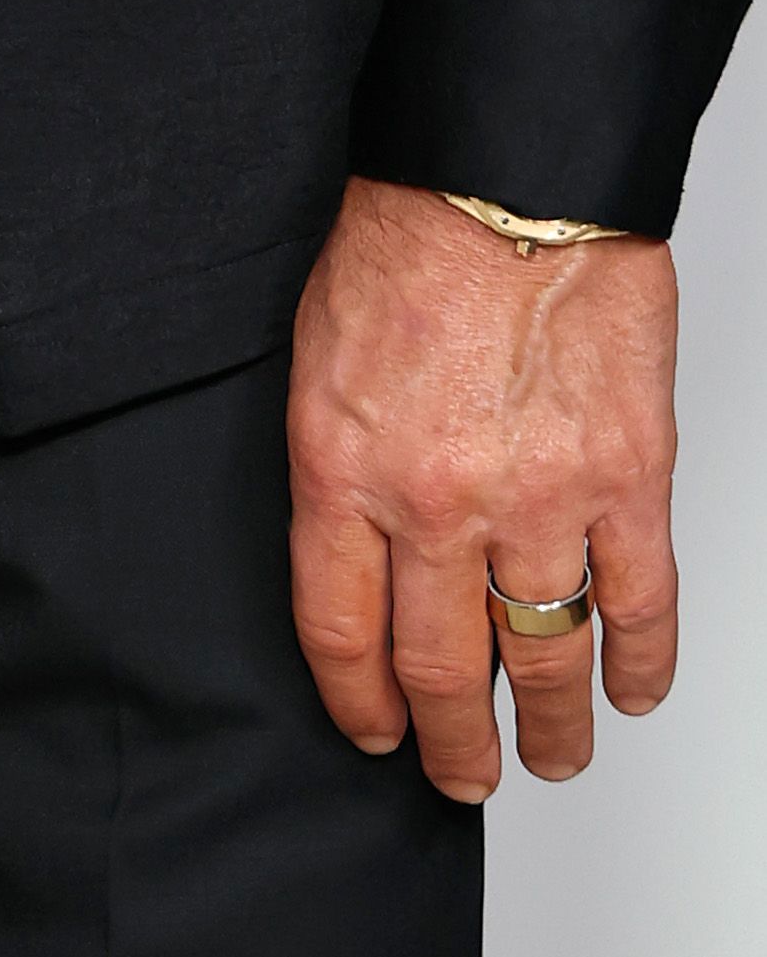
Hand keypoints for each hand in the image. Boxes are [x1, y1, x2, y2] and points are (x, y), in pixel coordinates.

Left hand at [287, 177, 679, 798]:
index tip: (375, 733)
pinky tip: (632, 692)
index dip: (359, 702)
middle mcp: (438, 503)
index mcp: (345, 469)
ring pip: (545, 657)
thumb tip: (350, 553)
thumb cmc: (407, 242)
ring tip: (552, 759)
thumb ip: (336, 467)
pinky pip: (639, 606)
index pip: (341, 631)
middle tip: (461, 778)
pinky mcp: (627, 481)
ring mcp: (541, 499)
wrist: (508, 177)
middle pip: (442, 668)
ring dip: (551, 726)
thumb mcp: (316, 360)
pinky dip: (640, 665)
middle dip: (452, 743)